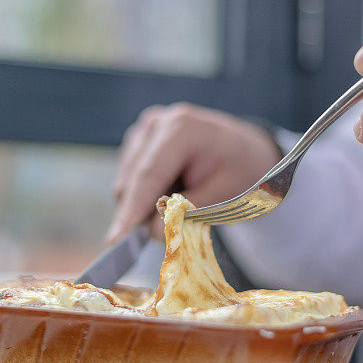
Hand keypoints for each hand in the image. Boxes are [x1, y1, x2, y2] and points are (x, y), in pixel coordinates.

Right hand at [106, 103, 281, 244]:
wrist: (244, 152)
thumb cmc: (239, 171)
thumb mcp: (223, 196)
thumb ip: (186, 215)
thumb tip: (150, 232)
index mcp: (181, 128)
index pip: (149, 175)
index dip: (133, 209)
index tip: (117, 239)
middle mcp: (156, 123)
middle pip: (132, 181)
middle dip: (142, 212)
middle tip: (168, 232)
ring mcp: (144, 131)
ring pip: (126, 184)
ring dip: (146, 203)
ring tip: (183, 199)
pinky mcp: (138, 143)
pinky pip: (130, 181)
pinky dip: (147, 194)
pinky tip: (173, 189)